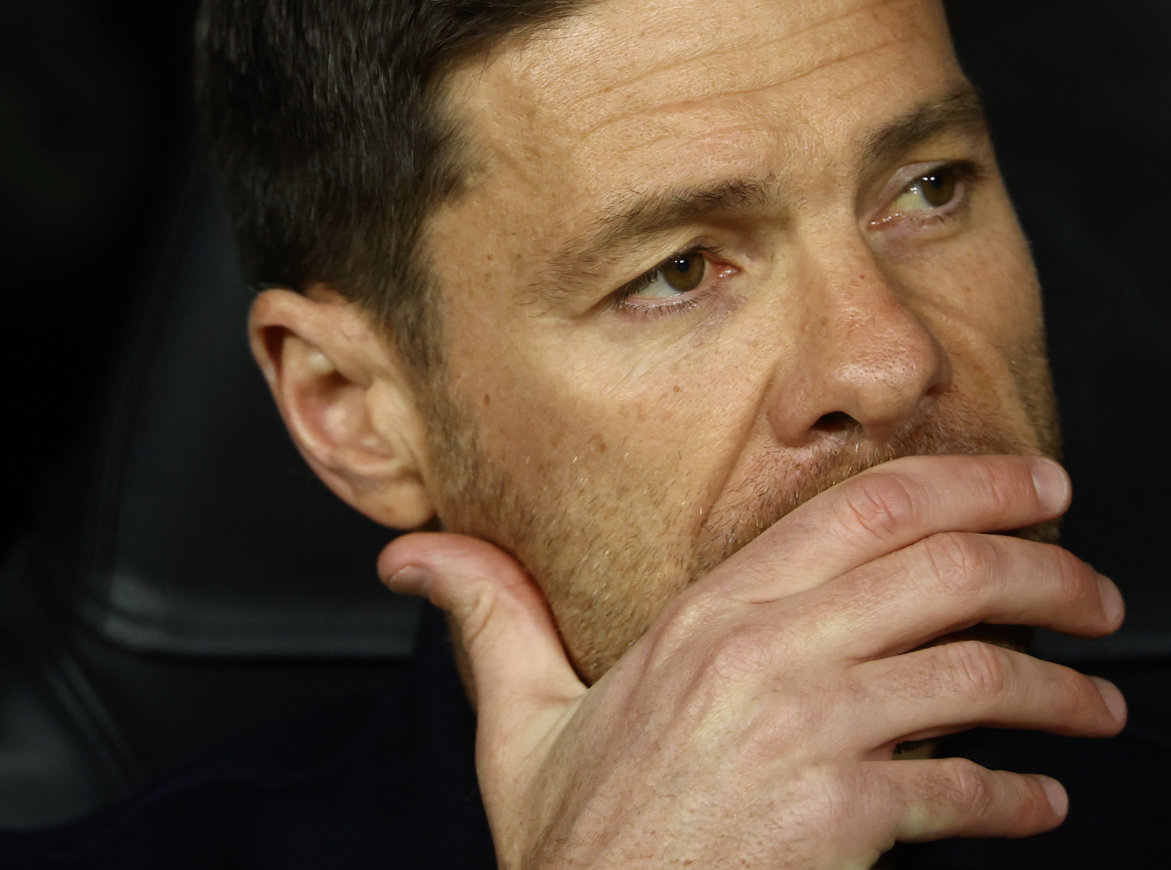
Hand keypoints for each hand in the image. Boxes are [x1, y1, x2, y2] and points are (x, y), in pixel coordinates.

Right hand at [379, 455, 1126, 868]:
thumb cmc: (574, 843)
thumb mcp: (516, 722)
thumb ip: (488, 617)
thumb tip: (413, 553)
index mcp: (707, 617)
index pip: (862, 511)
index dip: (964, 487)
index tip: (1032, 489)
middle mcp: (765, 655)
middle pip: (939, 569)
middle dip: (1041, 563)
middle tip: (1094, 584)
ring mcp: (807, 733)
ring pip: (973, 673)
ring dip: (1059, 687)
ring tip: (1097, 702)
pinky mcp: (839, 820)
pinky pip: (962, 788)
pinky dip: (1020, 794)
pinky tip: (1041, 802)